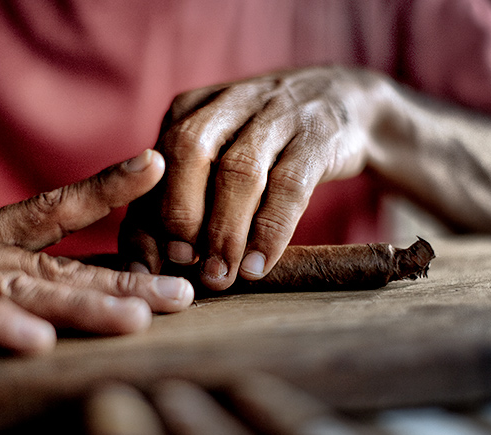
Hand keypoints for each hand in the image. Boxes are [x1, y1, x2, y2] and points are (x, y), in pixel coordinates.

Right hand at [0, 150, 193, 352]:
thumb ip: (3, 269)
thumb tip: (60, 294)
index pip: (56, 207)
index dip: (107, 187)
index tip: (155, 165)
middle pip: (61, 265)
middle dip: (125, 280)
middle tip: (183, 293)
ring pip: (22, 289)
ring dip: (82, 304)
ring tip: (138, 317)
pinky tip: (37, 343)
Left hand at [121, 66, 381, 289]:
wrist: (347, 103)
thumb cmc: (266, 148)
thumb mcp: (220, 159)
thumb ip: (179, 202)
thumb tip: (143, 265)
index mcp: (192, 110)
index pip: (155, 162)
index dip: (146, 218)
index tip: (147, 267)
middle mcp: (230, 104)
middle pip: (190, 149)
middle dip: (180, 213)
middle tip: (184, 263)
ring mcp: (277, 115)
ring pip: (239, 170)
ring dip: (225, 230)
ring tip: (221, 276)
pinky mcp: (318, 136)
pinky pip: (290, 186)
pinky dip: (271, 230)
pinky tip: (259, 265)